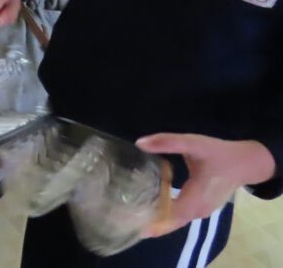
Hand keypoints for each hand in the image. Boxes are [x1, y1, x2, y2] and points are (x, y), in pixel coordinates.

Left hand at [137, 134, 275, 236]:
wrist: (246, 162)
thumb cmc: (219, 154)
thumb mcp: (193, 143)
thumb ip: (168, 142)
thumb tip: (139, 143)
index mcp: (195, 199)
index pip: (168, 218)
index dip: (148, 221)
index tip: (126, 219)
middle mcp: (197, 211)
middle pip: (167, 223)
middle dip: (145, 221)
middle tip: (119, 214)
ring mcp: (200, 212)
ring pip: (172, 220)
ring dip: (153, 217)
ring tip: (126, 208)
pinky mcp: (200, 207)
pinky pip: (178, 215)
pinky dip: (162, 212)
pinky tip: (146, 202)